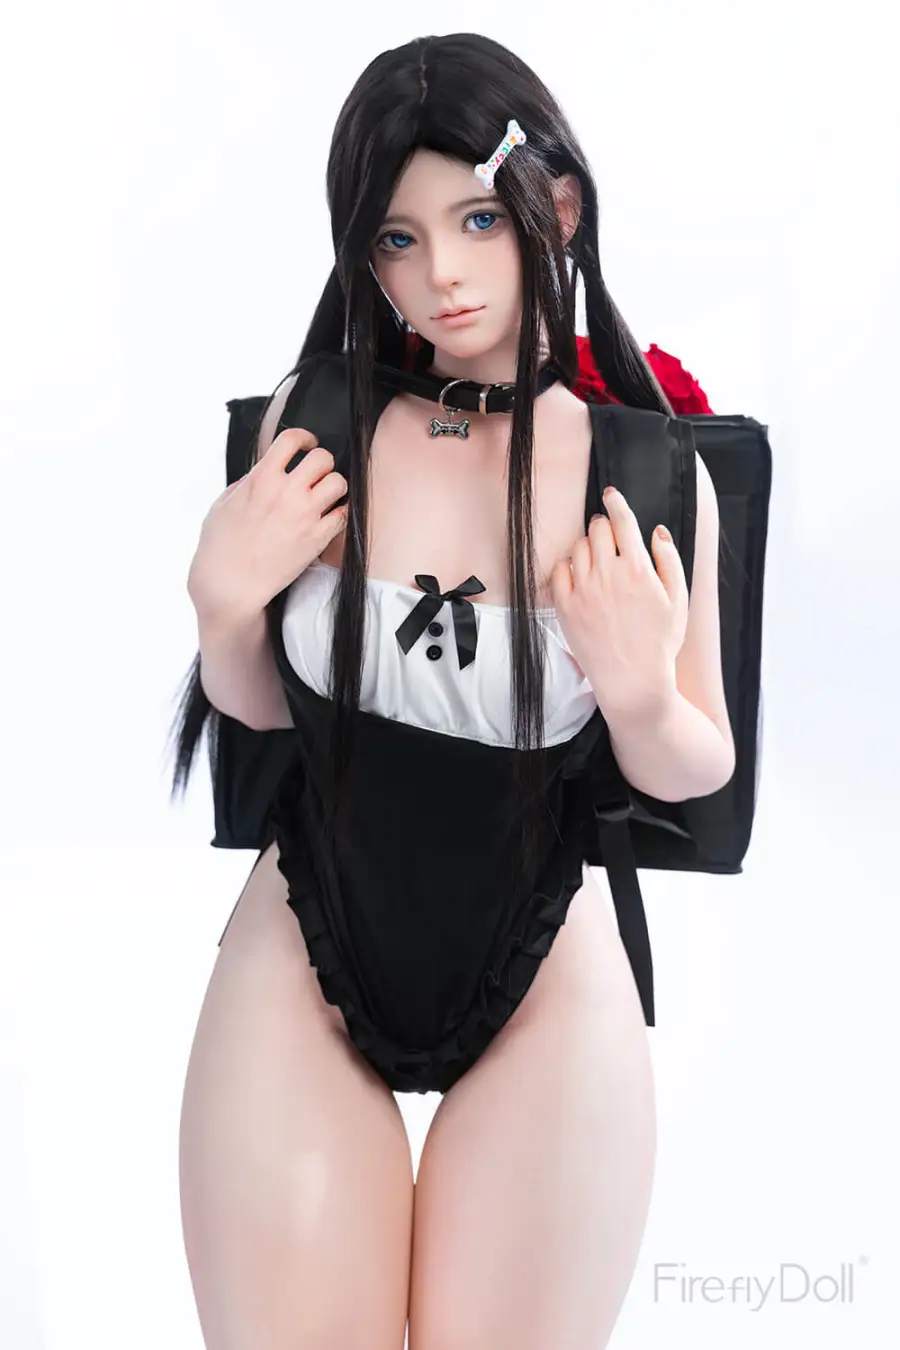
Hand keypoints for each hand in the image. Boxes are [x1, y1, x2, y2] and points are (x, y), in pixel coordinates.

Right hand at [187, 427, 348, 621]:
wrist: (230, 584)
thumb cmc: (220, 547)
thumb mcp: (224, 504)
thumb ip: (247, 483)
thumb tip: (263, 473)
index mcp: (261, 479)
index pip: (291, 439)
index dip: (304, 438)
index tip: (307, 444)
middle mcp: (287, 492)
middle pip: (323, 458)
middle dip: (322, 464)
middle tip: (317, 475)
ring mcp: (305, 515)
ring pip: (339, 483)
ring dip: (333, 487)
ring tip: (324, 497)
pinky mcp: (317, 538)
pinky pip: (343, 514)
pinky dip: (339, 513)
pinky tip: (329, 518)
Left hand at [549, 485, 688, 719]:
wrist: (632, 681)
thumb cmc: (659, 643)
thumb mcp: (678, 601)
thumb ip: (669, 561)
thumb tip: (656, 532)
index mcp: (639, 570)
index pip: (623, 521)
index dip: (616, 503)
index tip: (611, 495)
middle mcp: (609, 575)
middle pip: (598, 528)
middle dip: (604, 526)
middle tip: (609, 538)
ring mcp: (584, 590)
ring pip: (578, 547)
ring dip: (588, 546)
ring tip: (597, 561)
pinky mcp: (566, 607)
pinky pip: (559, 570)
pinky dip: (568, 567)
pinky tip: (579, 577)